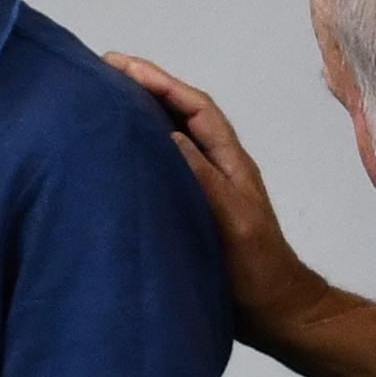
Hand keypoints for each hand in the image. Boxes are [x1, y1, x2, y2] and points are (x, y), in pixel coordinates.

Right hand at [108, 55, 332, 346]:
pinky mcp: (194, 210)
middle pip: (180, 114)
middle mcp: (218, 167)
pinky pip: (165, 168)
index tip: (120, 63)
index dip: (159, 81)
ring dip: (141, 116)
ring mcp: (207, 188)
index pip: (194, 107)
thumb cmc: (256, 272)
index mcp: (230, 162)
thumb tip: (170, 133)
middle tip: (101, 70)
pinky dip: (141, 152)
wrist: (274, 313)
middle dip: (144, 88)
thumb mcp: (231, 219)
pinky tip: (116, 155)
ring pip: (172, 139)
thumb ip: (205, 177)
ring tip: (102, 102)